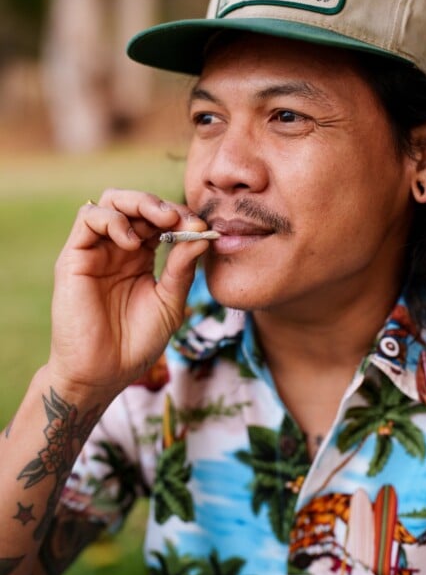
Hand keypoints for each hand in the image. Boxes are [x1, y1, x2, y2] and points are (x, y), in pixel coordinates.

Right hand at [47, 189, 208, 399]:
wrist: (104, 372)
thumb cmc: (137, 342)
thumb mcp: (170, 303)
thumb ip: (183, 268)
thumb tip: (202, 234)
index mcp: (141, 256)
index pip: (158, 219)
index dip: (180, 216)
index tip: (201, 226)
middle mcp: (116, 248)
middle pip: (134, 203)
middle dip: (161, 204)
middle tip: (181, 218)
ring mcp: (95, 250)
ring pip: (110, 201)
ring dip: (139, 204)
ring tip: (162, 222)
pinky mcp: (74, 257)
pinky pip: (88, 218)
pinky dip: (113, 220)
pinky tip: (133, 242)